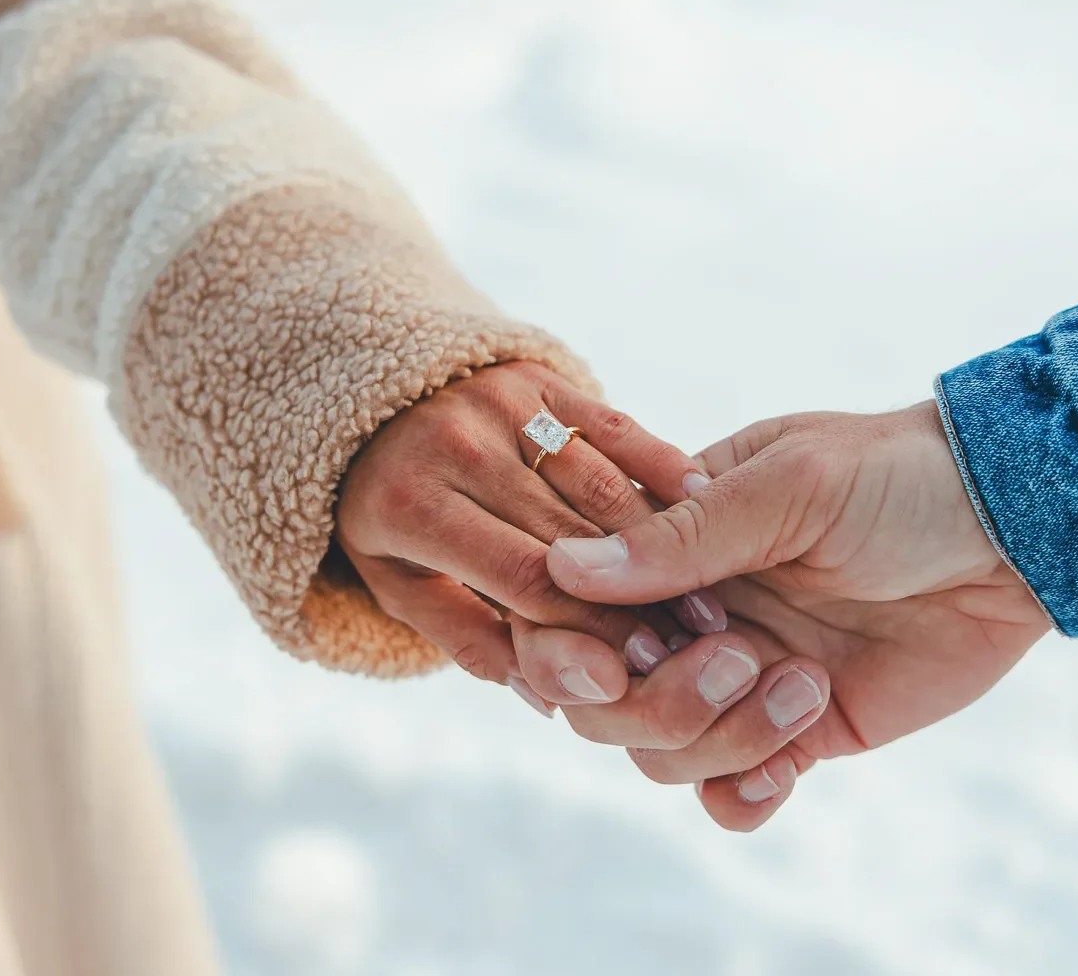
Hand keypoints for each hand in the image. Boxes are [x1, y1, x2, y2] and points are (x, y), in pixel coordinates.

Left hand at [336, 360, 708, 702]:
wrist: (369, 405)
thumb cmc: (389, 514)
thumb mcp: (399, 583)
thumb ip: (469, 639)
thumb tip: (549, 699)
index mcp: (412, 506)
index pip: (524, 578)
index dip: (591, 625)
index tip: (644, 664)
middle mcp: (456, 445)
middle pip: (571, 534)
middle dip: (639, 593)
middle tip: (695, 640)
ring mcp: (501, 404)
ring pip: (601, 482)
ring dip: (663, 541)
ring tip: (708, 593)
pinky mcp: (539, 377)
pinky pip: (613, 426)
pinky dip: (661, 466)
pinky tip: (702, 509)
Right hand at [547, 402, 1051, 823]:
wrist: (1015, 530)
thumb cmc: (898, 478)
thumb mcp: (790, 488)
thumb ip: (682, 537)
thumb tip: (565, 566)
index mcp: (670, 543)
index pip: (570, 607)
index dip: (569, 646)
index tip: (622, 651)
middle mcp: (687, 615)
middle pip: (600, 700)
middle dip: (655, 700)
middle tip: (737, 656)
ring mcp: (737, 677)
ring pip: (661, 754)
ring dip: (720, 736)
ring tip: (804, 682)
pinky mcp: (795, 731)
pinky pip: (730, 794)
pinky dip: (743, 795)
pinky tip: (789, 763)